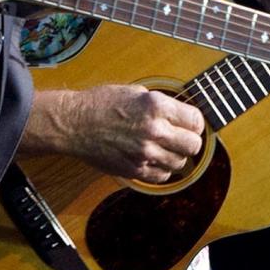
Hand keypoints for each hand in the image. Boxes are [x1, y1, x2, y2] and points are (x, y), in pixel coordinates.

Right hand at [24, 84, 204, 180]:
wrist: (73, 123)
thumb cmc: (101, 103)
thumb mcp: (136, 92)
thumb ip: (162, 104)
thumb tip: (183, 115)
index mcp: (156, 106)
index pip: (196, 120)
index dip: (195, 122)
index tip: (190, 123)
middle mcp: (154, 130)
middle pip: (193, 145)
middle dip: (190, 140)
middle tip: (181, 137)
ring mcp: (144, 153)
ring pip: (180, 163)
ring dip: (176, 156)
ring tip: (164, 148)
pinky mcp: (134, 170)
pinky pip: (162, 177)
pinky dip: (162, 170)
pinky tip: (153, 159)